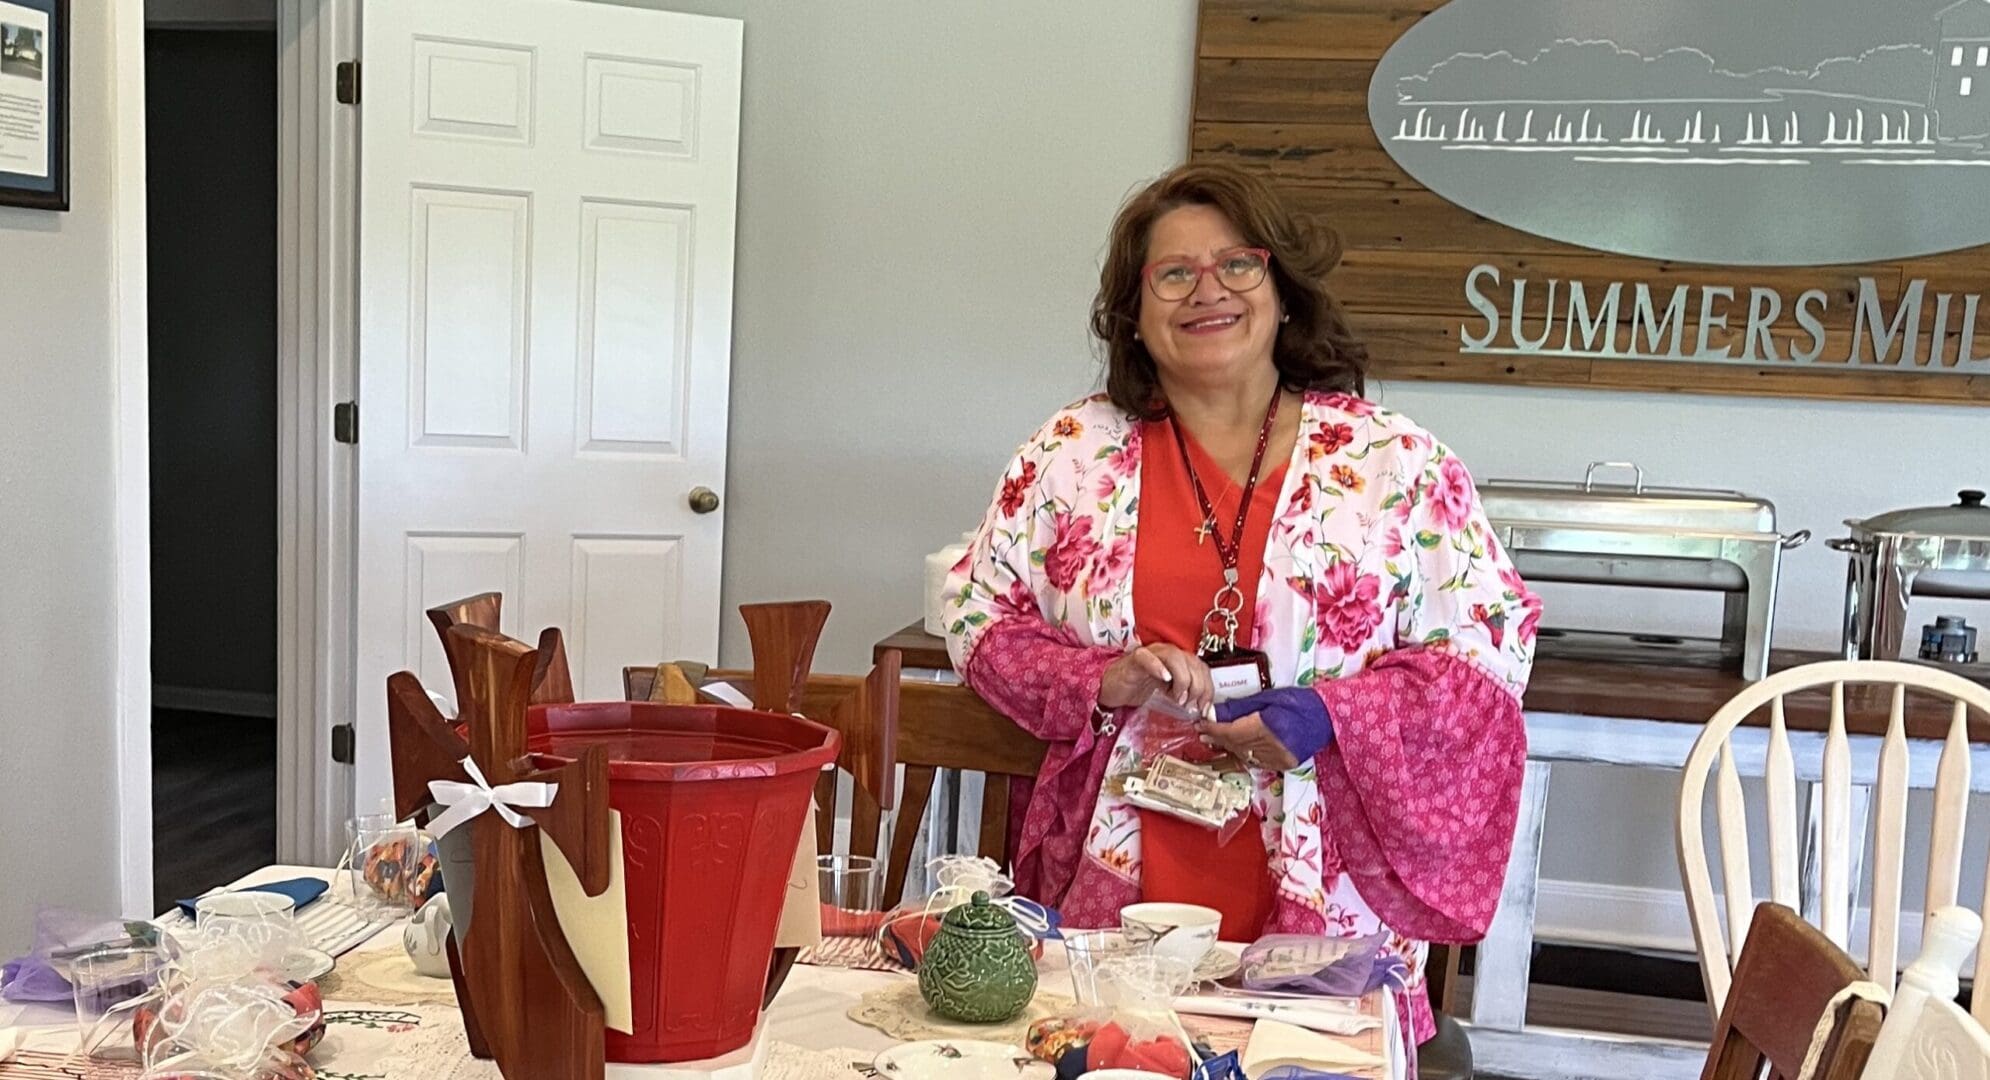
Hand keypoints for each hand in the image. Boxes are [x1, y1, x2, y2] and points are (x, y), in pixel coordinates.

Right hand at [1097, 644, 1212, 712]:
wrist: (1111, 688)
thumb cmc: (1138, 689)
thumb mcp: (1168, 694)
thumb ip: (1186, 697)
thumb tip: (1204, 710)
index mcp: (1179, 660)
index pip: (1202, 668)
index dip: (1207, 688)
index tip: (1204, 708)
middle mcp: (1167, 653)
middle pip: (1192, 662)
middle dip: (1197, 687)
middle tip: (1191, 705)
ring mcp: (1151, 654)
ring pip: (1175, 657)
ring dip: (1182, 679)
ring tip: (1178, 698)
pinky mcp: (1135, 659)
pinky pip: (1148, 657)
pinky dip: (1158, 667)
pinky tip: (1164, 680)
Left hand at [1199, 687, 1334, 770]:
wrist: (1327, 716)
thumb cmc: (1299, 701)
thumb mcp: (1268, 698)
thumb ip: (1241, 708)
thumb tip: (1215, 713)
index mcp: (1268, 728)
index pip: (1232, 731)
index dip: (1214, 728)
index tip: (1201, 724)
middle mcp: (1272, 747)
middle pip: (1236, 744)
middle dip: (1218, 737)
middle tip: (1203, 731)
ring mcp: (1279, 759)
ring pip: (1244, 755)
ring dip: (1228, 747)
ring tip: (1213, 739)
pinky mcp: (1284, 765)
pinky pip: (1257, 761)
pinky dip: (1244, 753)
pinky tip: (1235, 747)